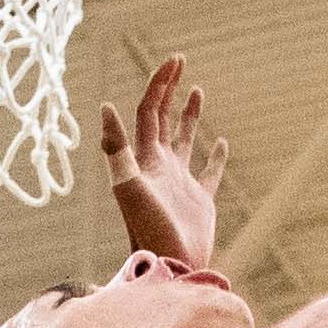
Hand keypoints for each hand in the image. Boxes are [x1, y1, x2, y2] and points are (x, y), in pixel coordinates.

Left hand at [97, 55, 227, 264]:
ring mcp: (180, 184)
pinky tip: (221, 143)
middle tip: (180, 61)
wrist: (168, 267)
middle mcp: (160, 167)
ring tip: (197, 91)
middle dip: (169, 89)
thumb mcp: (127, 185)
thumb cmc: (147, 230)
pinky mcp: (200, 201)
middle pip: (162, 119)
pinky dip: (215, 156)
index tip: (174, 61)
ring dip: (189, 115)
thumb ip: (116, 148)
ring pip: (184, 141)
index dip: (159, 85)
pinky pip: (209, 173)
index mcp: (144, 160)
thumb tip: (106, 106)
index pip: (148, 112)